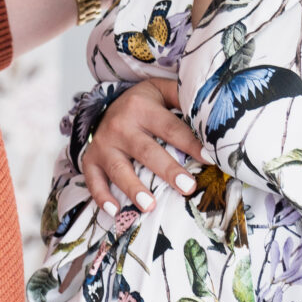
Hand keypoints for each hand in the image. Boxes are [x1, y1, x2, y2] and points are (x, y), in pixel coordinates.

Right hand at [82, 76, 203, 215]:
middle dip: (167, 170)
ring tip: (150, 206)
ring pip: (119, 169)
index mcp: (142, 108)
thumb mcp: (162, 90)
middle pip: (146, 151)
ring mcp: (103, 145)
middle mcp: (120, 126)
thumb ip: (183, 96)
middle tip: (187, 187)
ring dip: (133, 189)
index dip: (190, 144)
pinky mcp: (90, 160)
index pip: (170, 128)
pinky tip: (114, 211)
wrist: (105, 104)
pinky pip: (93, 180)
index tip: (209, 159)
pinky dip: (101, 196)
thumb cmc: (143, 103)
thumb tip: (210, 111)